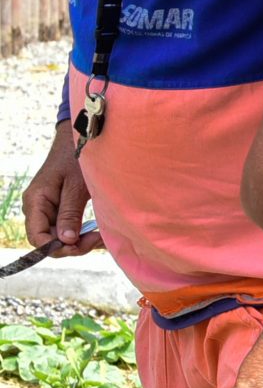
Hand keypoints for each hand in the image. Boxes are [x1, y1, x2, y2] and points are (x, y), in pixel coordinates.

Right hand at [24, 126, 102, 256]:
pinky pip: (65, 228)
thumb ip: (69, 213)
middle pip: (48, 241)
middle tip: (98, 239)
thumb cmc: (77, 158)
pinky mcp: (58, 209)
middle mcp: (36, 208)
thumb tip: (66, 240)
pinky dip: (81, 233)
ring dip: (78, 242)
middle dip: (72, 246)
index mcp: (35, 202)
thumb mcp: (76, 186)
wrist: (79, 140)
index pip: (37, 238)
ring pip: (58, 237)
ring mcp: (47, 209)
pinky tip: (98, 233)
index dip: (57, 248)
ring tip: (102, 237)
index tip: (81, 244)